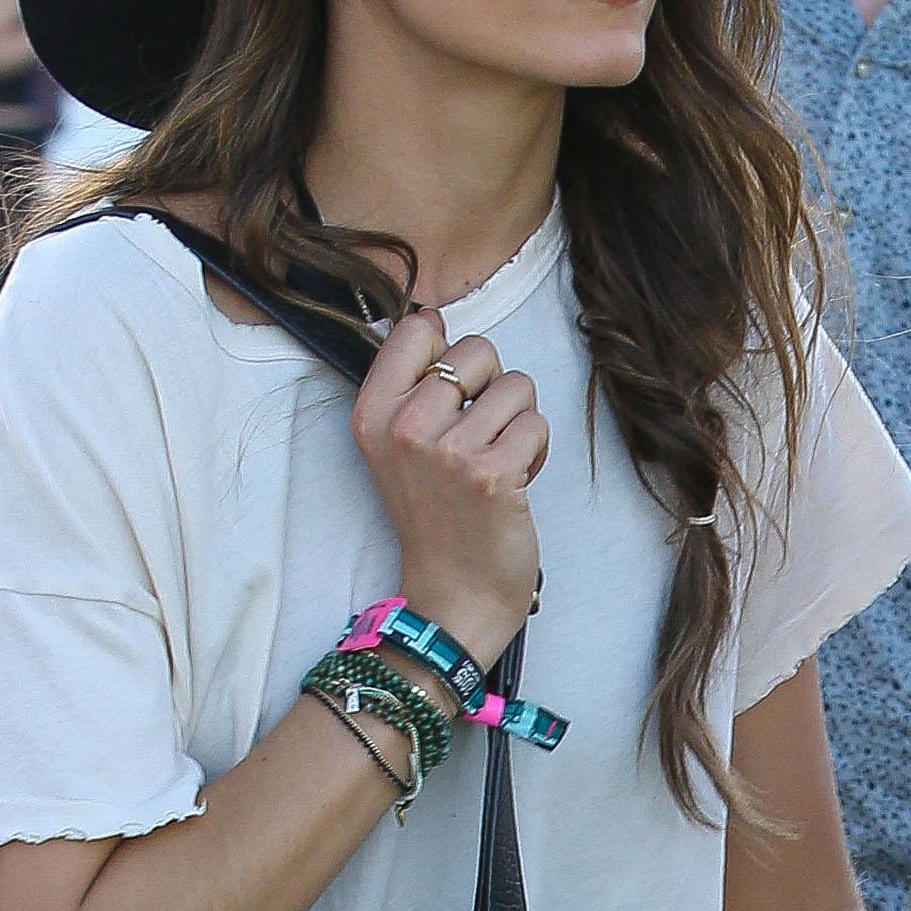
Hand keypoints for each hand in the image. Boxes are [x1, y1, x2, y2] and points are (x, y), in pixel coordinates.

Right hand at [354, 302, 545, 656]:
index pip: (417, 328)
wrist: (453, 594)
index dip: (448, 349)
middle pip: (477, 349)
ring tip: (498, 460)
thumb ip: (409, 385)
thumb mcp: (396, 447)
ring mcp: (447, 451)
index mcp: (372, 413)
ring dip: (519, 422)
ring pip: (517, 384)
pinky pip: (537, 423)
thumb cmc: (435, 516)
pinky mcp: (492, 473)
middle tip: (479, 435)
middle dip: (493, 388)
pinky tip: (516, 481)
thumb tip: (432, 316)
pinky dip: (538, 451)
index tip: (452, 393)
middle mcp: (404, 427)